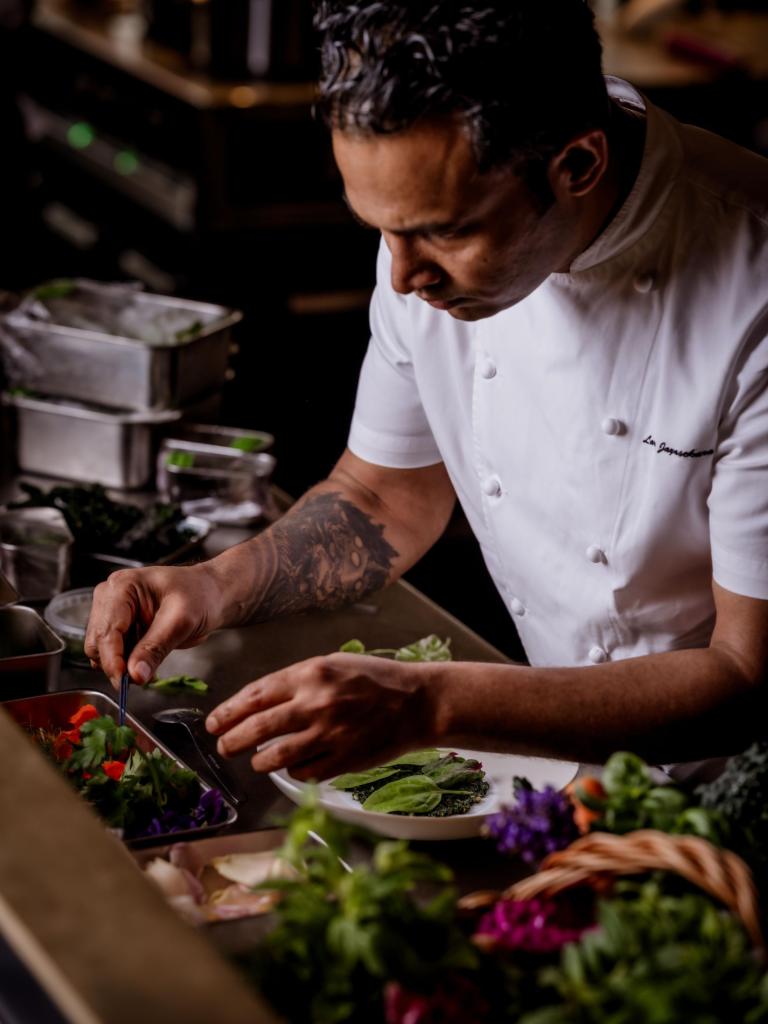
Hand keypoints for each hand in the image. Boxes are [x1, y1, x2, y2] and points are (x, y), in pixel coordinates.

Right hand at [84, 563, 224, 687]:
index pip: (107, 630)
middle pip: (98, 642)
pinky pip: (113, 653)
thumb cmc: (199, 596)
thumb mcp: (182, 621)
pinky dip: (127, 664)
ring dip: (122, 665)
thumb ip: (156, 648)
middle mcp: (110, 598)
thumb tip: (135, 675)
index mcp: (122, 586)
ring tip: (150, 666)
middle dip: (117, 664)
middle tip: (141, 678)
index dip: (113, 659)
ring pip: (102, 651)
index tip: (124, 681)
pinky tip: (147, 662)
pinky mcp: (119, 627)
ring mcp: (112, 612)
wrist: (209, 595)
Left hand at [205, 653, 437, 779]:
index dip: (229, 712)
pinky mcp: (344, 760)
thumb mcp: (332, 664)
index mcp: (311, 674)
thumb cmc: (374, 680)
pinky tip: (291, 764)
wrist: (417, 702)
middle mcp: (317, 703)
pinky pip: (304, 771)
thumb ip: (296, 680)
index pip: (256, 695)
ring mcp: (331, 734)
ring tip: (254, 760)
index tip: (215, 722)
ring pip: (277, 755)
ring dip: (259, 760)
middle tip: (223, 746)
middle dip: (233, 740)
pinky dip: (292, 770)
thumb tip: (257, 702)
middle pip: (259, 728)